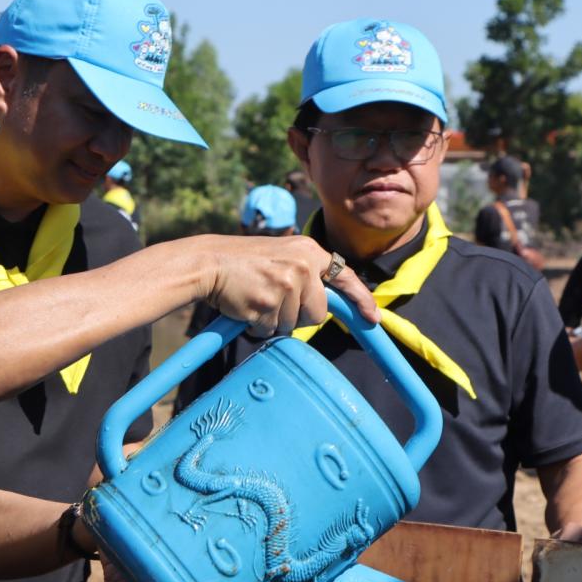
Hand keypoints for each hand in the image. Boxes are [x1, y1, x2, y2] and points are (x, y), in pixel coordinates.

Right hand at [199, 235, 378, 337]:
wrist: (208, 262)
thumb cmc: (243, 262)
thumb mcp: (282, 255)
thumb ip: (305, 273)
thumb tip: (323, 308)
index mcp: (309, 251)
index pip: (345, 277)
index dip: (361, 299)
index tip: (373, 317)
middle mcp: (302, 267)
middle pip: (317, 313)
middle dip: (298, 316)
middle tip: (273, 300)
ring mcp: (286, 286)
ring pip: (292, 325)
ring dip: (274, 320)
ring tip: (256, 298)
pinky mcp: (268, 305)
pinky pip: (270, 330)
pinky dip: (258, 325)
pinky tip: (247, 307)